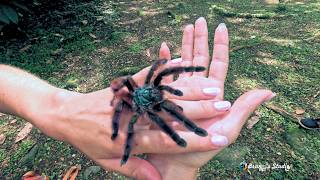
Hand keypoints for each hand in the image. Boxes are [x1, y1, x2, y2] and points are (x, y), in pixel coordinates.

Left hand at [30, 69, 230, 178]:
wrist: (65, 115)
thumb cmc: (88, 140)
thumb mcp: (107, 161)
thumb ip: (135, 169)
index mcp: (130, 138)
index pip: (167, 141)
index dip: (194, 140)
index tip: (218, 138)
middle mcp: (133, 116)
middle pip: (170, 114)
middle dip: (200, 111)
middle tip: (225, 107)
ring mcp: (129, 97)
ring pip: (164, 94)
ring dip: (190, 90)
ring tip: (213, 86)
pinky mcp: (124, 82)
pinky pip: (147, 74)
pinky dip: (166, 68)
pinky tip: (184, 61)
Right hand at [147, 17, 274, 178]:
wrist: (176, 160)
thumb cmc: (203, 148)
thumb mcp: (229, 129)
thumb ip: (245, 108)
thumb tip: (269, 92)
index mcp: (212, 94)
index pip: (218, 64)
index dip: (220, 46)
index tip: (220, 27)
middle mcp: (196, 89)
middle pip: (200, 59)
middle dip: (200, 39)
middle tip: (199, 20)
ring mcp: (179, 91)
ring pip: (183, 63)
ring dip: (183, 45)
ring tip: (184, 28)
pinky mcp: (163, 96)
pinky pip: (163, 74)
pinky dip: (164, 61)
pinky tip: (164, 48)